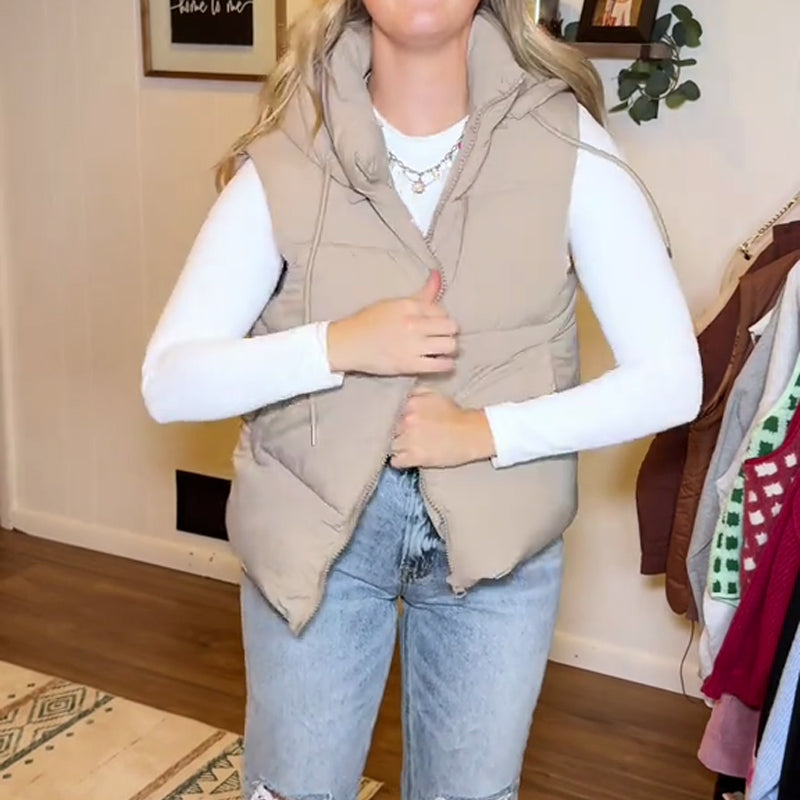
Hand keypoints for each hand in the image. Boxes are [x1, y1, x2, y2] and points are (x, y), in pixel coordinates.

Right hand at [327, 271, 457, 375]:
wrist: (348, 344)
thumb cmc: (369, 322)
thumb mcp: (394, 303)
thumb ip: (421, 294)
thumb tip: (438, 275)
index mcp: (409, 306)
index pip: (441, 310)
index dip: (440, 317)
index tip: (433, 324)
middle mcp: (413, 324)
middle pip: (451, 327)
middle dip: (448, 332)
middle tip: (440, 336)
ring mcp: (412, 346)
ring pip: (450, 346)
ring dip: (448, 348)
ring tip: (440, 349)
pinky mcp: (410, 365)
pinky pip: (441, 365)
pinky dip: (445, 364)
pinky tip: (439, 361)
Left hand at [390, 388, 495, 468]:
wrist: (472, 433)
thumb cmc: (455, 414)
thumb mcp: (435, 395)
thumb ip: (416, 393)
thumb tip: (400, 396)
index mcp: (410, 404)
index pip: (389, 413)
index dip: (395, 420)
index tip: (401, 424)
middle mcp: (407, 420)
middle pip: (388, 430)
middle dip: (395, 433)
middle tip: (406, 437)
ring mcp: (409, 439)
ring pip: (390, 446)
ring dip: (397, 448)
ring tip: (407, 448)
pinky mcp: (415, 457)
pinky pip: (395, 461)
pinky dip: (400, 461)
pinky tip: (408, 458)